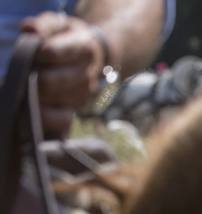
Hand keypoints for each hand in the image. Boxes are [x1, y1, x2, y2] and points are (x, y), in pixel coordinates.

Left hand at [21, 12, 108, 137]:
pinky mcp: (78, 110)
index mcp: (84, 48)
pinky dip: (46, 116)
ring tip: (29, 86)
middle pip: (48, 82)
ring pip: (52, 101)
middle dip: (31, 78)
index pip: (52, 53)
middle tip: (26, 72)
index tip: (35, 51)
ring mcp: (84, 95)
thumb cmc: (68, 38)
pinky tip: (36, 107)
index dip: (37, 53)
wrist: (94, 55)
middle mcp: (87, 75)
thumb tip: (32, 31)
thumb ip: (45, 25)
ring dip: (35, 96)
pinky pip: (61, 120)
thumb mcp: (59, 24)